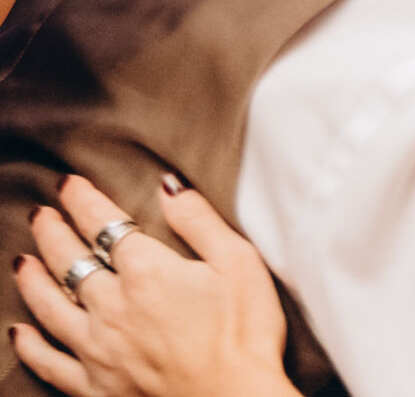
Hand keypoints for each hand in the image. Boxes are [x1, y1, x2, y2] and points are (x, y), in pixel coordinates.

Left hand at [11, 175, 294, 396]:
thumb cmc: (245, 332)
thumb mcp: (239, 262)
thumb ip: (199, 220)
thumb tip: (168, 185)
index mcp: (147, 271)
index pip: (104, 225)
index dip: (83, 200)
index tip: (68, 184)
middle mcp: (112, 307)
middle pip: (70, 261)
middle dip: (52, 232)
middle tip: (40, 212)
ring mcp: (98, 349)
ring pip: (49, 307)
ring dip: (32, 280)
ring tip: (21, 260)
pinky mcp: (95, 386)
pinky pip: (49, 363)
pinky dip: (30, 346)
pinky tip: (18, 333)